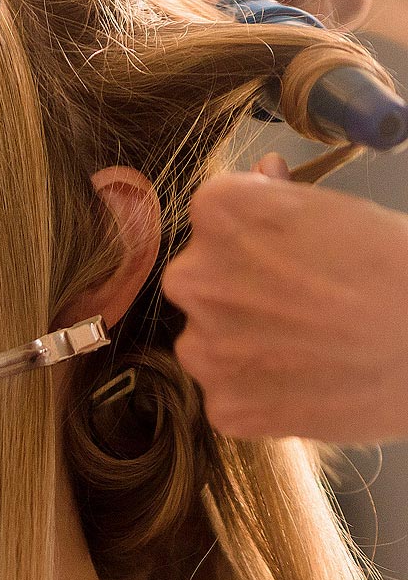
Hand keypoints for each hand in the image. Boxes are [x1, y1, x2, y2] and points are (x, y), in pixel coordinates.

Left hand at [165, 153, 407, 443]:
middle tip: (308, 306)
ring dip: (248, 344)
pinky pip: (232, 394)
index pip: (217, 219)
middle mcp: (192, 277)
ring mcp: (203, 348)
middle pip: (205, 281)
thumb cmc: (401, 268)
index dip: (259, 238)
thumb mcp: (343, 212)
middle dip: (244, 291)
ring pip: (212, 341)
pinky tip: (309, 384)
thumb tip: (262, 173)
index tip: (296, 254)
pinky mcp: (224, 405)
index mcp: (220, 212)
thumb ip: (281, 196)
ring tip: (313, 348)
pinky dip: (263, 393)